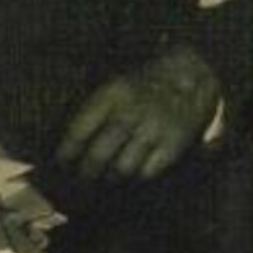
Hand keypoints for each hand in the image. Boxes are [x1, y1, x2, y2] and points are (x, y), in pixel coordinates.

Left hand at [55, 47, 221, 181]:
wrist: (190, 75)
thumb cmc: (145, 83)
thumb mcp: (115, 86)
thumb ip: (95, 111)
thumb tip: (74, 143)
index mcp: (110, 96)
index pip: (79, 131)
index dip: (67, 151)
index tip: (62, 161)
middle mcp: (130, 114)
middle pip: (99, 154)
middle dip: (88, 170)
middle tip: (84, 177)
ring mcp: (153, 131)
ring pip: (123, 167)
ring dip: (112, 176)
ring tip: (108, 177)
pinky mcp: (173, 145)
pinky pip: (149, 171)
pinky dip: (138, 175)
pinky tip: (134, 173)